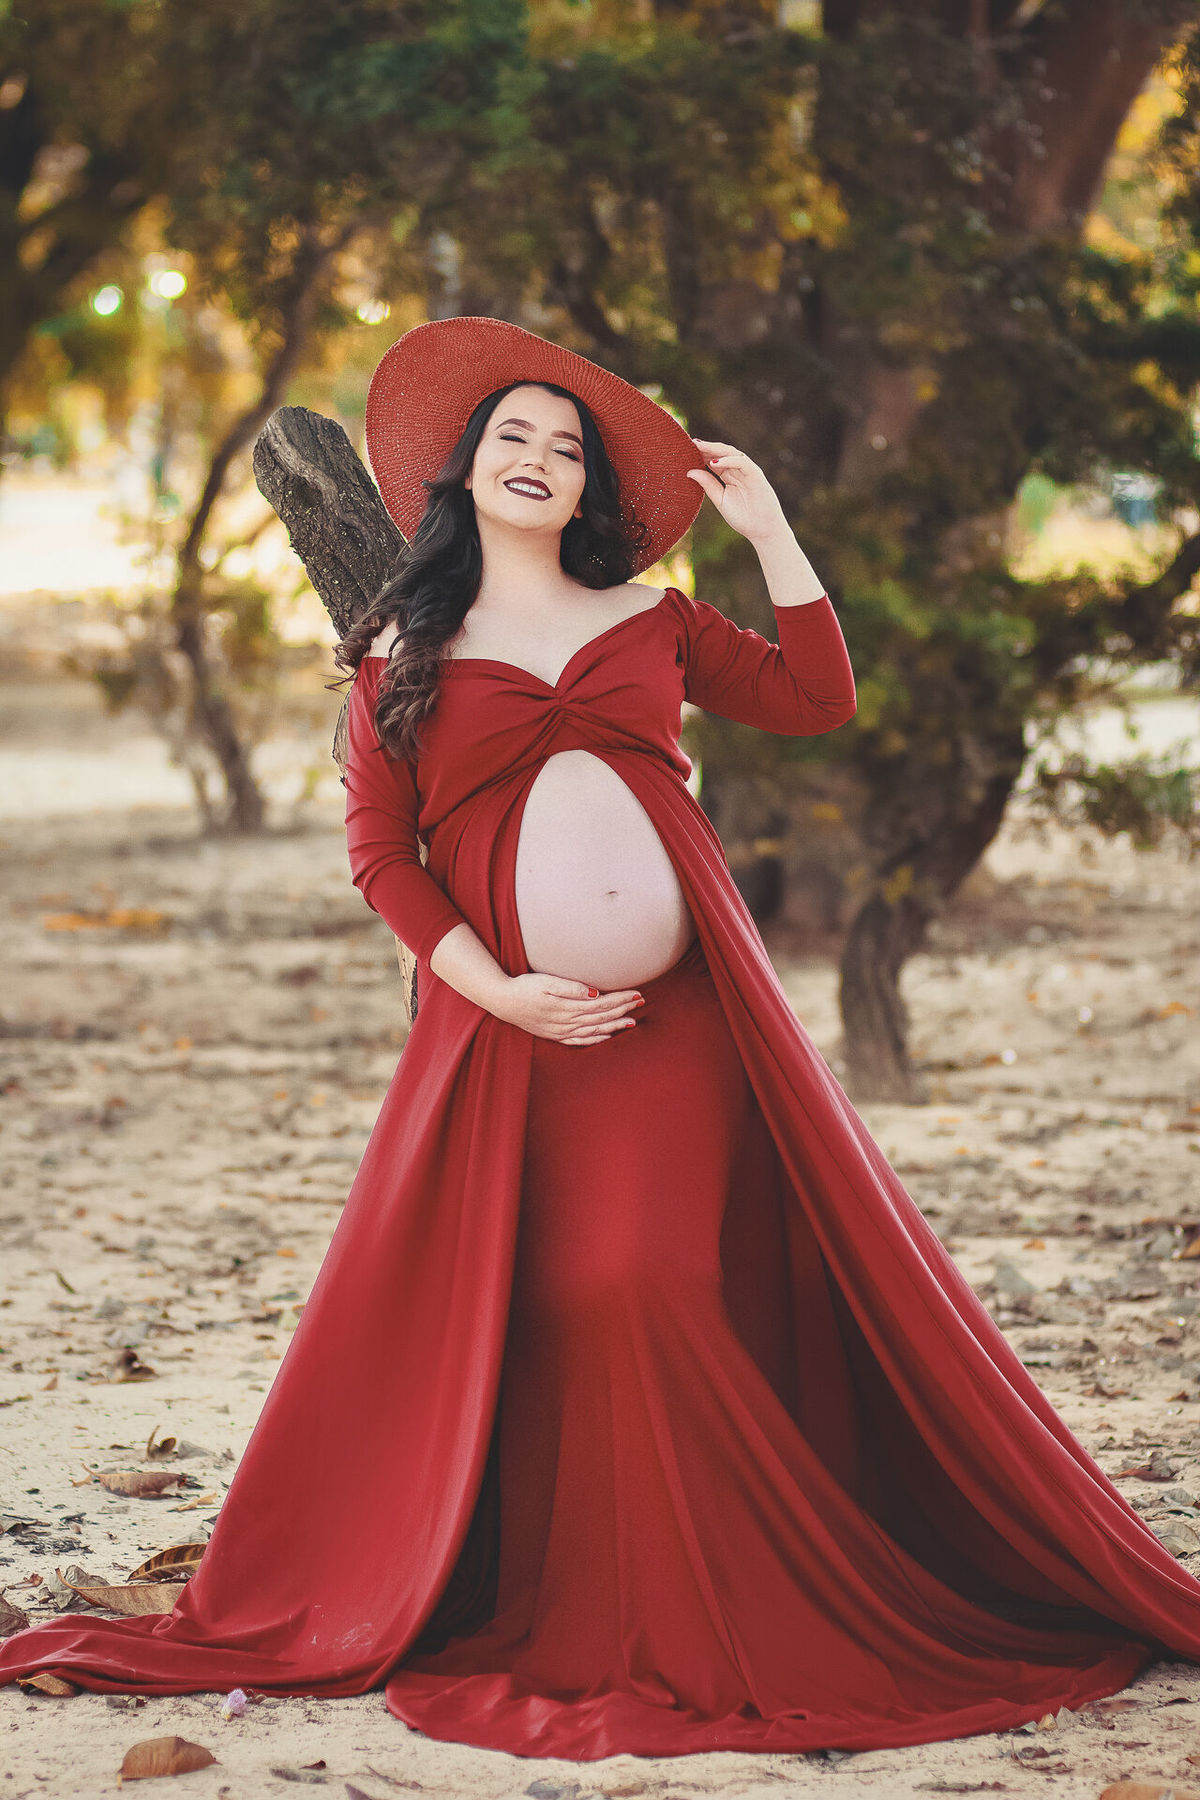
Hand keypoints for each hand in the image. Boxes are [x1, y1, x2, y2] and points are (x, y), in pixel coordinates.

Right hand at [493, 972, 644, 1044]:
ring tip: (632, 1021)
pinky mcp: (555, 1035)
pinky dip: (597, 1039)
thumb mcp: (547, 982)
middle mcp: (567, 1022)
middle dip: (623, 1010)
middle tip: (641, 1003)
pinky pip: (581, 1041)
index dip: (621, 999)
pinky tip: (607, 1037)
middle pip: (602, 1017)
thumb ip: (572, 988)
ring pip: (595, 1030)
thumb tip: (595, 993)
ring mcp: (562, 1031)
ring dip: (614, 1026)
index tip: (637, 993)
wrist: (502, 1001)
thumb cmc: (524, 987)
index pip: (602, 1003)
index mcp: (568, 1007)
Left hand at [686, 439, 790, 544]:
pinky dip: (728, 460)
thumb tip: (689, 472)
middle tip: (689, 442)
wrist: (762, 531)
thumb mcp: (720, 500)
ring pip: (731, 453)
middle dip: (706, 448)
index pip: (713, 460)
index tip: (685, 450)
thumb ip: (708, 485)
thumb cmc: (743, 518)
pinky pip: (742, 463)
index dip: (700, 454)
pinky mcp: (756, 475)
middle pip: (720, 453)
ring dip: (715, 449)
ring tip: (699, 446)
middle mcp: (738, 470)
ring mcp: (748, 471)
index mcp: (729, 476)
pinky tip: (714, 462)